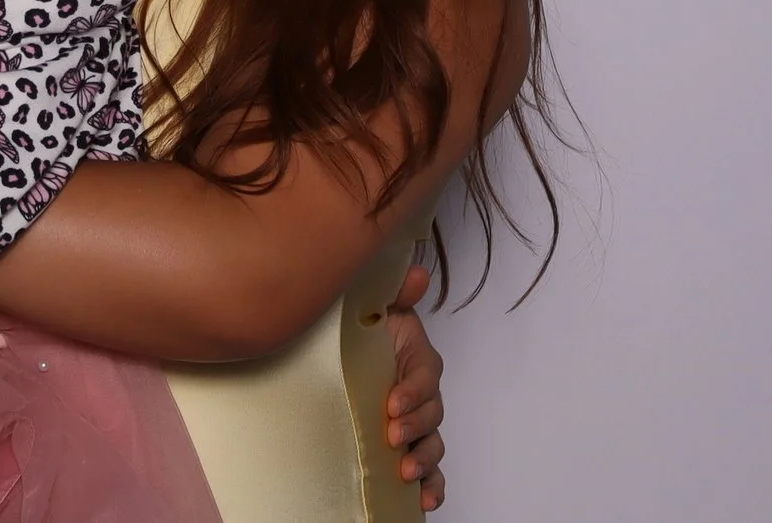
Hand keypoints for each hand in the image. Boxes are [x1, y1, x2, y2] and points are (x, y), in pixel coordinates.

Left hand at [385, 262, 447, 509]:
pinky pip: (430, 471)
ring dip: (424, 460)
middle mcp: (422, 394)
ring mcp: (417, 423)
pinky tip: (424, 500)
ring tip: (405, 472)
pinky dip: (432, 486)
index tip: (392, 405)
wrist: (337, 358)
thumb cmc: (362, 335)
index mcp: (417, 361)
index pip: (426, 377)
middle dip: (416, 428)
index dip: (414, 392)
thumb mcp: (376, 309)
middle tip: (392, 436)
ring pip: (433, 444)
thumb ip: (395, 293)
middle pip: (433, 415)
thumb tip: (416, 272)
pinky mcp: (409, 447)